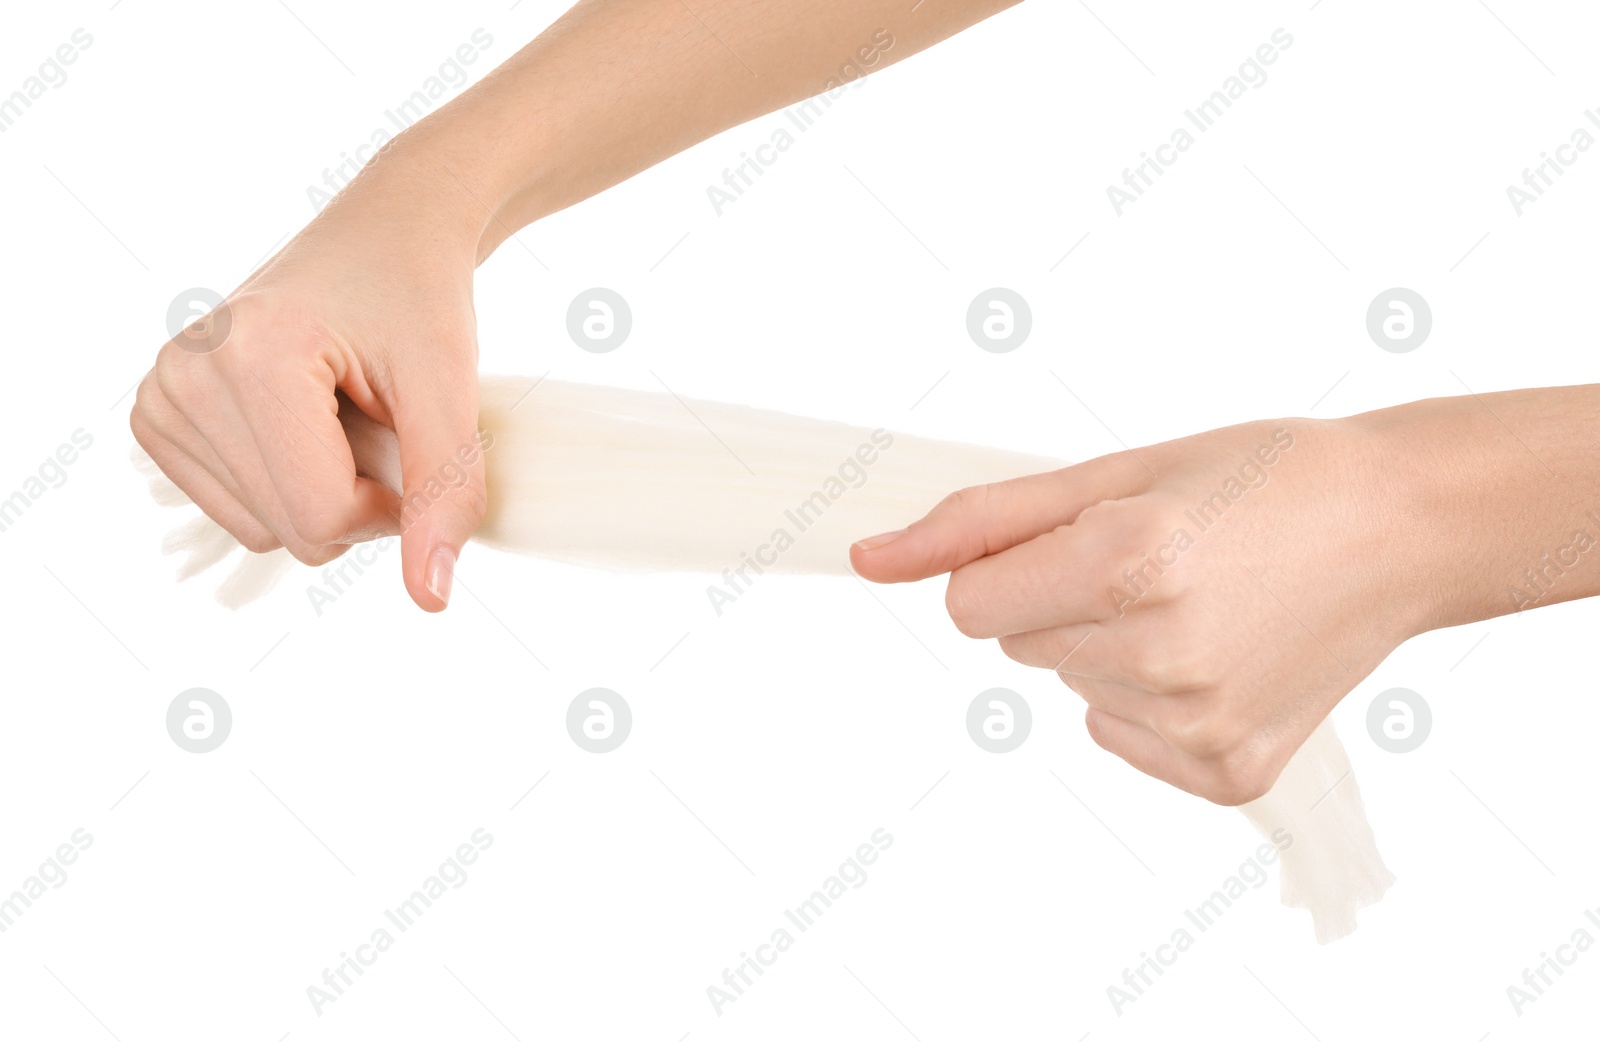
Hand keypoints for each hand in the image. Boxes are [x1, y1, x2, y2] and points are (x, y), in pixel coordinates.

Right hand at [130, 138, 488, 610]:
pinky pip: (238, 513)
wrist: (387, 236)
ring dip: (322, 495)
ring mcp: (160, 395)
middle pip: (290, 532)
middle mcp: (182, 374)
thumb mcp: (449, 389)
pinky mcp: (158, 416)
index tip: (412, 442)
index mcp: (247, 357)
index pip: (322, 514)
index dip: (391, 507)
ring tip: (340, 414)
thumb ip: (443, 492)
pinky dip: (287, 488)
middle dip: (357, 500)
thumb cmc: (418, 298)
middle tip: (377, 419)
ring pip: (263, 532)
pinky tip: (305, 424)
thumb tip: (430, 596)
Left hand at [851, 416, 1420, 804]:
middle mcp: (1160, 652)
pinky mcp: (1229, 771)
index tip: (1075, 540)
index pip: (969, 608)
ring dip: (1110, 645)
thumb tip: (870, 560)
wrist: (1398, 527)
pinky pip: (1120, 735)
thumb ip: (979, 521)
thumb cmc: (1257, 479)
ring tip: (1203, 598)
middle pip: (1016, 647)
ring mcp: (1199, 723)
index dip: (1009, 568)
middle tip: (1162, 559)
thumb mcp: (1115, 469)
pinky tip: (1221, 654)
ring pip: (1070, 686)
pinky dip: (1150, 700)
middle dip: (1063, 600)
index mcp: (1128, 562)